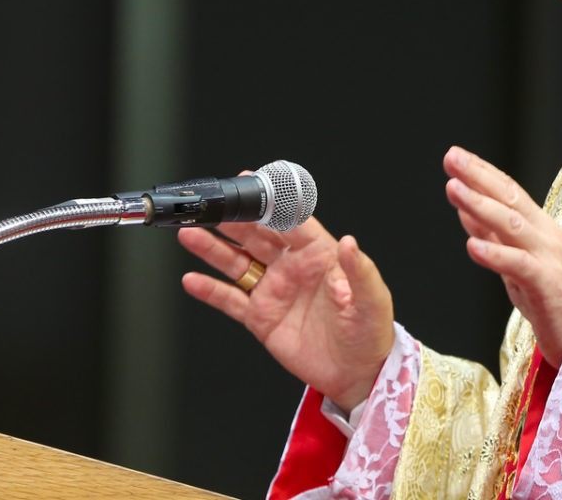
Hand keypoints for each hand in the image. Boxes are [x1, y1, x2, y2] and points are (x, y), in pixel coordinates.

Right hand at [178, 215, 393, 409]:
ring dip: (213, 249)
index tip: (252, 187)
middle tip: (210, 207)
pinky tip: (191, 280)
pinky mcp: (261, 317)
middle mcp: (292, 267)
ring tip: (190, 234)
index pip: (292, 222)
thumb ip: (358, 270)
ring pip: (237, 264)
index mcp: (320, 255)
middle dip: (233, 221)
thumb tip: (350, 242)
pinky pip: (231, 300)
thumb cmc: (370, 330)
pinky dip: (210, 291)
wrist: (356, 373)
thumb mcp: (371, 298)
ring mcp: (274, 291)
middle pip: (257, 237)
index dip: (271, 204)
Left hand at [444, 146, 561, 365]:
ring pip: (512, 225)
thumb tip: (465, 209)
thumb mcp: (515, 261)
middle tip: (452, 158)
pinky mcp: (546, 283)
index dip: (482, 172)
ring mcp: (546, 257)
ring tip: (455, 190)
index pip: (508, 191)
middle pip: (510, 199)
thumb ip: (492, 236)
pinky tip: (472, 247)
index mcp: (537, 226)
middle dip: (479, 177)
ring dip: (481, 206)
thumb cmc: (551, 295)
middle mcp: (543, 234)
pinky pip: (519, 265)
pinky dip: (495, 254)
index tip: (456, 156)